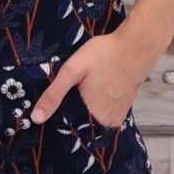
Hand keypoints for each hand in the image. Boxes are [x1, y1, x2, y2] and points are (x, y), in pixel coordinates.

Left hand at [28, 31, 149, 128]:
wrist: (138, 43)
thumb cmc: (105, 54)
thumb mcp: (72, 71)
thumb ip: (54, 95)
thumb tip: (36, 118)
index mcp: (95, 116)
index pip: (71, 129)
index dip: (61, 120)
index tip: (53, 112)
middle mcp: (110, 120)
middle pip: (84, 123)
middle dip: (74, 112)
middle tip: (70, 94)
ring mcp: (120, 113)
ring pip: (96, 116)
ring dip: (88, 107)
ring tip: (83, 90)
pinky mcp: (127, 105)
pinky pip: (107, 110)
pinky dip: (100, 103)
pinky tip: (97, 88)